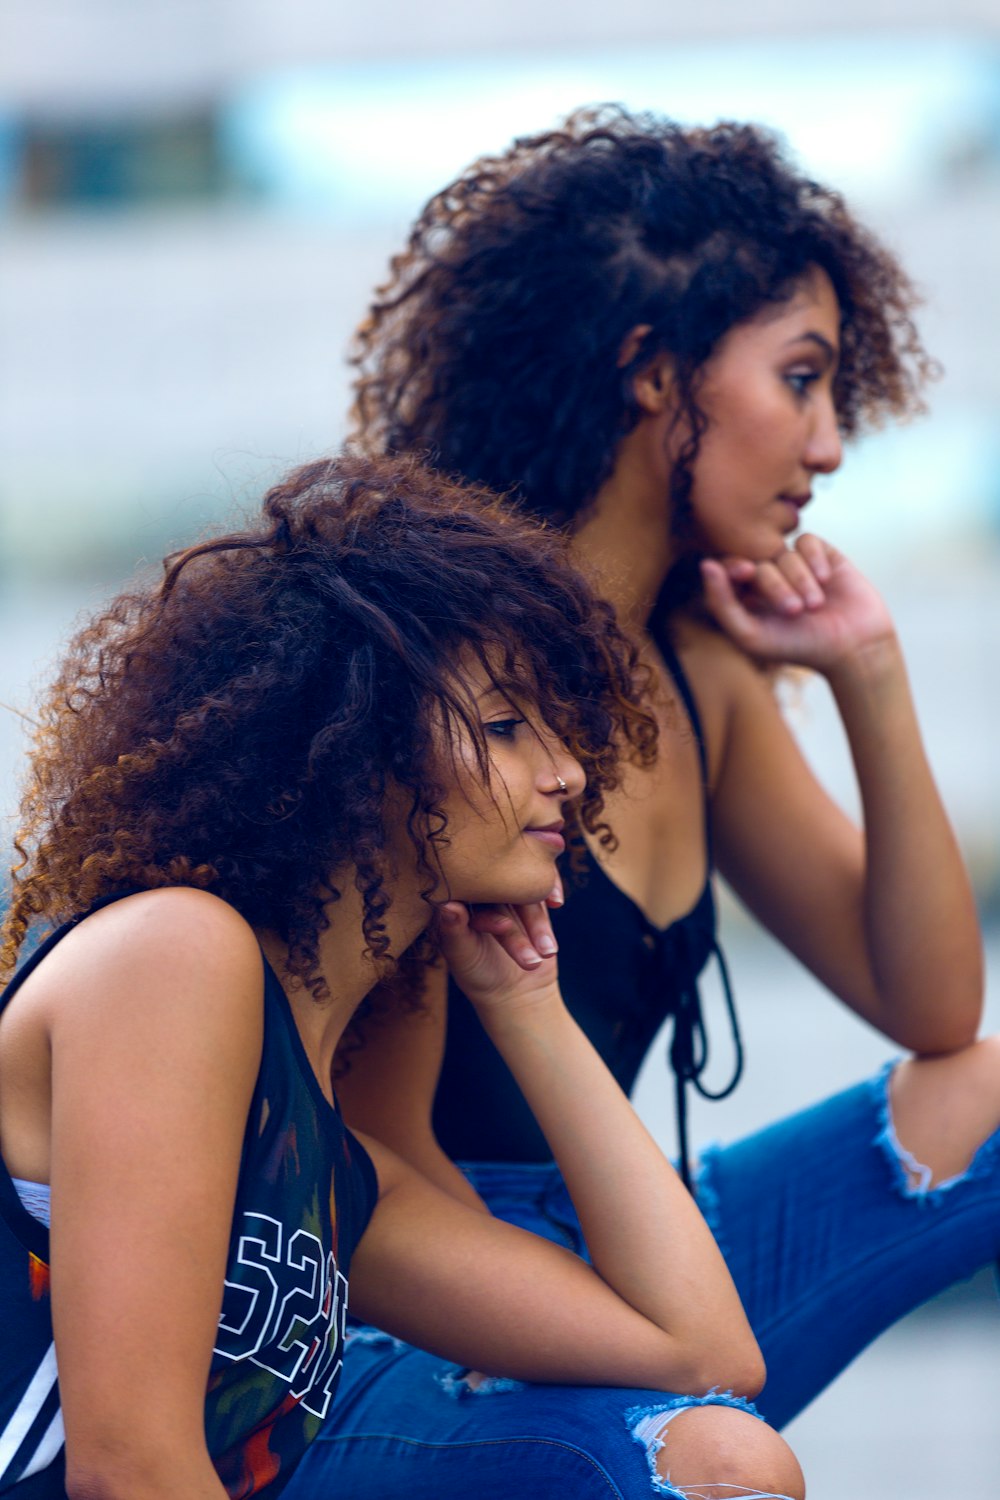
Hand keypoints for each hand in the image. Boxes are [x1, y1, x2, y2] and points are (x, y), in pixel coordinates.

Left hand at [435, 883, 562, 1020]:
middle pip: (502, 894)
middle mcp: (482, 893)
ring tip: (547, 953)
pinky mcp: (532, 895)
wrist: (516, 990)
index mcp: (458, 902)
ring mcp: (509, 892)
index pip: (472, 895)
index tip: (504, 929)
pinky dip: (551, 890)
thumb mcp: (463, 957)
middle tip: (530, 955)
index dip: (490, 912)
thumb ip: (453, 931)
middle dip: (520, 925)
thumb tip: (445, 905)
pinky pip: (543, 884)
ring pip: (525, 893)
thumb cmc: (480, 975)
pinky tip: (556, 902)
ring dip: (538, 923)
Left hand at [700, 534, 896, 672]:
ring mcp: (796, 565)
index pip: (727, 568)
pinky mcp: (822, 555)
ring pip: (784, 552)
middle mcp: (769, 578)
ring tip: (814, 606)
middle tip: (794, 611)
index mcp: (746, 596)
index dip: (733, 565)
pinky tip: (826, 579)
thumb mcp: (750, 635)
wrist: (853, 648)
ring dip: (799, 579)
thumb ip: (721, 603)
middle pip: (757, 561)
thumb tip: (705, 564)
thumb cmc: (798, 647)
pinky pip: (807, 541)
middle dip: (774, 584)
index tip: (746, 572)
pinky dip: (814, 559)